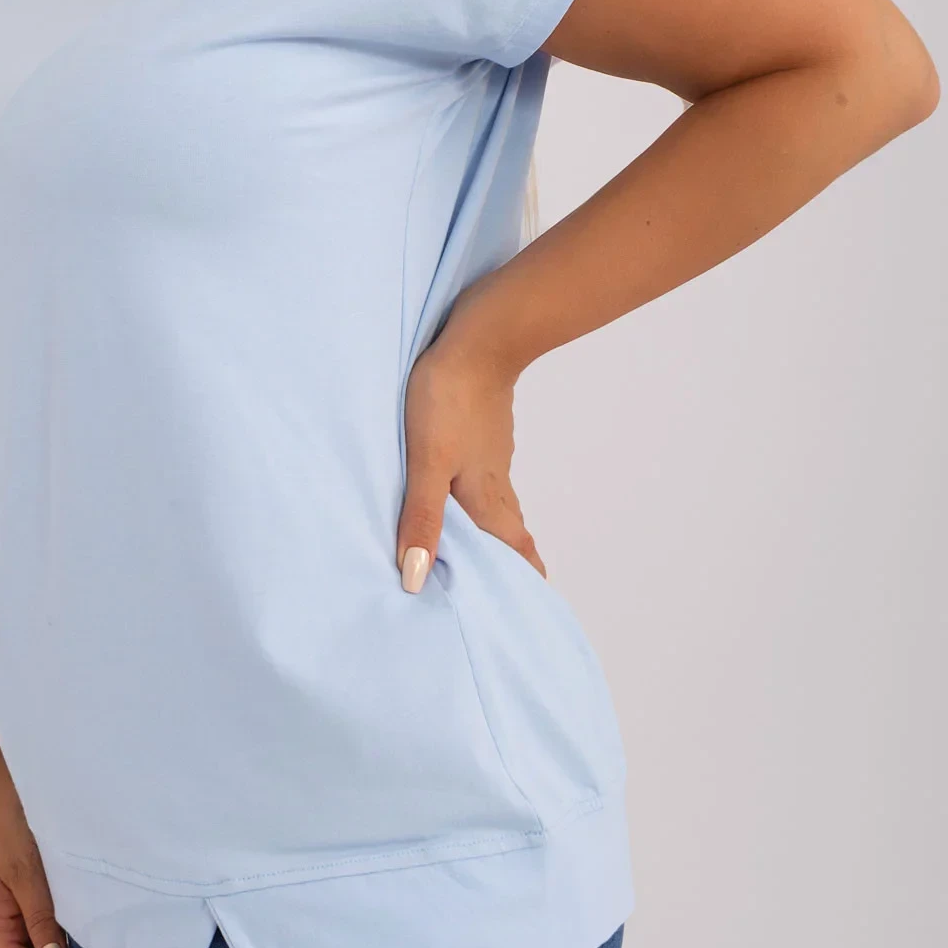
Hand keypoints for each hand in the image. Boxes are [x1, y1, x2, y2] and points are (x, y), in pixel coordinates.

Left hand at [397, 334, 546, 591]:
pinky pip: (486, 475)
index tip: (531, 609)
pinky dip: (481, 498)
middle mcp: (495, 482)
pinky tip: (465, 491)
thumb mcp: (426, 463)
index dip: (524, 581)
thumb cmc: (450, 399)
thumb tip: (416, 581)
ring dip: (496, 531)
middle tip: (510, 591)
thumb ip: (421, 519)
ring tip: (485, 552)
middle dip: (512, 563)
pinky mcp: (483, 431)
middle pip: (511, 533)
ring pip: (499, 504)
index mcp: (486, 498)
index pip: (515, 552)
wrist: (481, 338)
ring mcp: (491, 455)